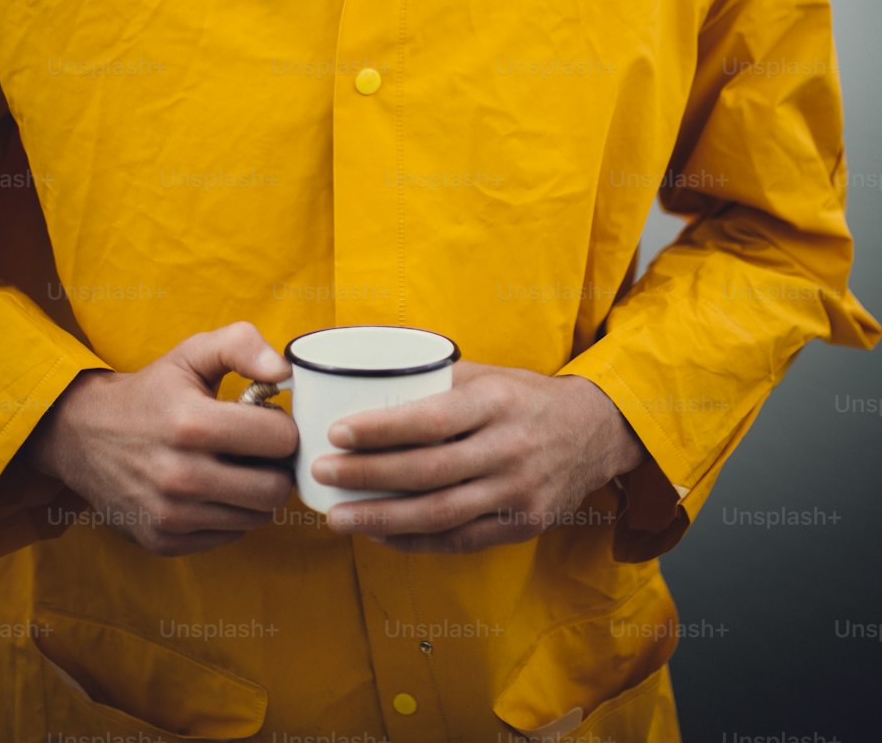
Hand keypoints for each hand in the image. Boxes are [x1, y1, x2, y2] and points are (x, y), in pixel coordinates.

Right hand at [19, 322, 297, 555]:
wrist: (83, 434)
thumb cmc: (152, 392)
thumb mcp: (191, 353)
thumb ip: (242, 346)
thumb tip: (283, 373)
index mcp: (191, 423)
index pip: (280, 440)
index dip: (282, 427)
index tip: (264, 420)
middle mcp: (179, 475)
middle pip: (273, 489)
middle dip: (275, 466)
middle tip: (256, 450)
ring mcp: (169, 515)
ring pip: (256, 517)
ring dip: (254, 492)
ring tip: (232, 466)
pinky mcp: (162, 541)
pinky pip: (229, 536)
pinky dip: (229, 514)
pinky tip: (211, 488)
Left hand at [311, 364, 645, 553]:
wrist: (595, 432)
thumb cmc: (524, 397)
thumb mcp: (488, 375)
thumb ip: (436, 382)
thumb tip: (365, 380)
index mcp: (496, 402)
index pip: (432, 420)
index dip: (382, 430)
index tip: (337, 432)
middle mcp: (509, 449)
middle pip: (428, 472)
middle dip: (368, 476)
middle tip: (321, 472)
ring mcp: (518, 493)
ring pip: (440, 515)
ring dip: (382, 520)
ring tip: (336, 517)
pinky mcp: (524, 525)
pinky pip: (461, 540)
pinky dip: (415, 541)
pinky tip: (379, 535)